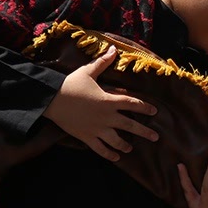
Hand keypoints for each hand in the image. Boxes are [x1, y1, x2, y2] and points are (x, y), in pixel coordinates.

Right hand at [42, 46, 158, 161]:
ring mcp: (97, 129)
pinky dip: (109, 154)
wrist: (51, 100)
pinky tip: (116, 158)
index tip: (154, 111)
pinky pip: (100, 149)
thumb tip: (114, 49)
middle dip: (144, 132)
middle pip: (130, 126)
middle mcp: (107, 117)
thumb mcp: (88, 71)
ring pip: (117, 141)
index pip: (132, 104)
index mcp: (109, 100)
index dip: (145, 107)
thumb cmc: (70, 84)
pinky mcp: (87, 137)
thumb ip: (103, 62)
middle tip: (156, 137)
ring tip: (131, 148)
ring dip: (126, 145)